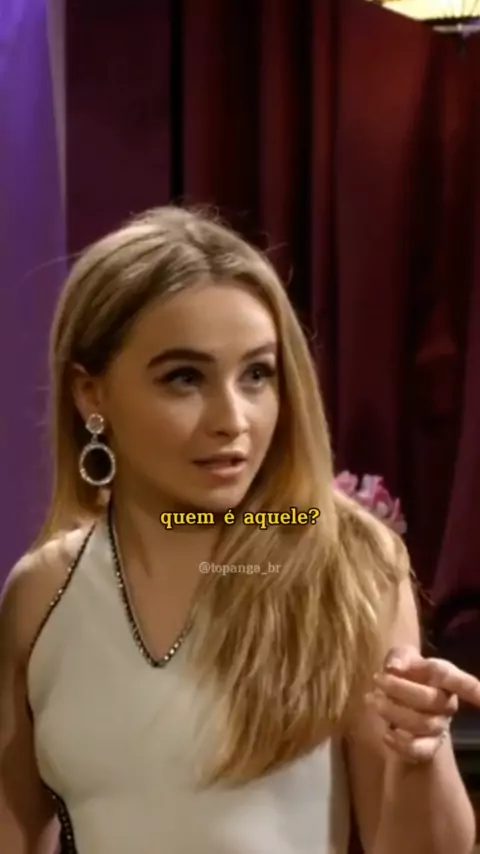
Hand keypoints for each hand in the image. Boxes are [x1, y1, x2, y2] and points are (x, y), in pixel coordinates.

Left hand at [366, 645, 479, 763]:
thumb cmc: (405, 674)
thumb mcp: (400, 657)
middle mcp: (447, 703)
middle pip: (430, 700)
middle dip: (398, 688)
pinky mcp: (428, 747)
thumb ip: (398, 656)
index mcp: (445, 678)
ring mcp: (440, 727)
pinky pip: (417, 750)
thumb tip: (394, 667)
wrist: (400, 703)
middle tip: (378, 679)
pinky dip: (399, 743)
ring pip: (422, 724)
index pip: (461, 682)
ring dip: (392, 712)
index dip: (472, 690)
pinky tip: (386, 733)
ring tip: (373, 700)